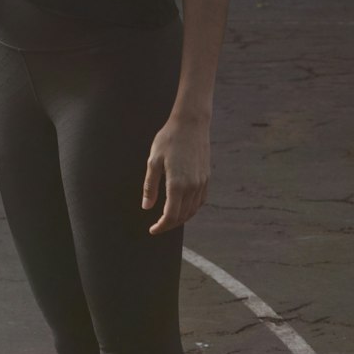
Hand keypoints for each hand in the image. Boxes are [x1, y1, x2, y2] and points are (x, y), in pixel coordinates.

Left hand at [141, 114, 209, 234]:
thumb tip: (146, 207)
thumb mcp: (153, 161)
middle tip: (158, 225)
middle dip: (169, 225)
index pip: (170, 216)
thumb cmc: (169, 139)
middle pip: (182, 217)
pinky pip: (200, 201)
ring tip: (169, 219)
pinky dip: (191, 209)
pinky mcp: (206, 178)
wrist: (191, 122)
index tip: (152, 230)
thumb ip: (150, 186)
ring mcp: (201, 183)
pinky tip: (182, 208)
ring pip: (192, 211)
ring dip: (180, 219)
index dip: (161, 227)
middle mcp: (192, 187)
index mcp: (177, 184)